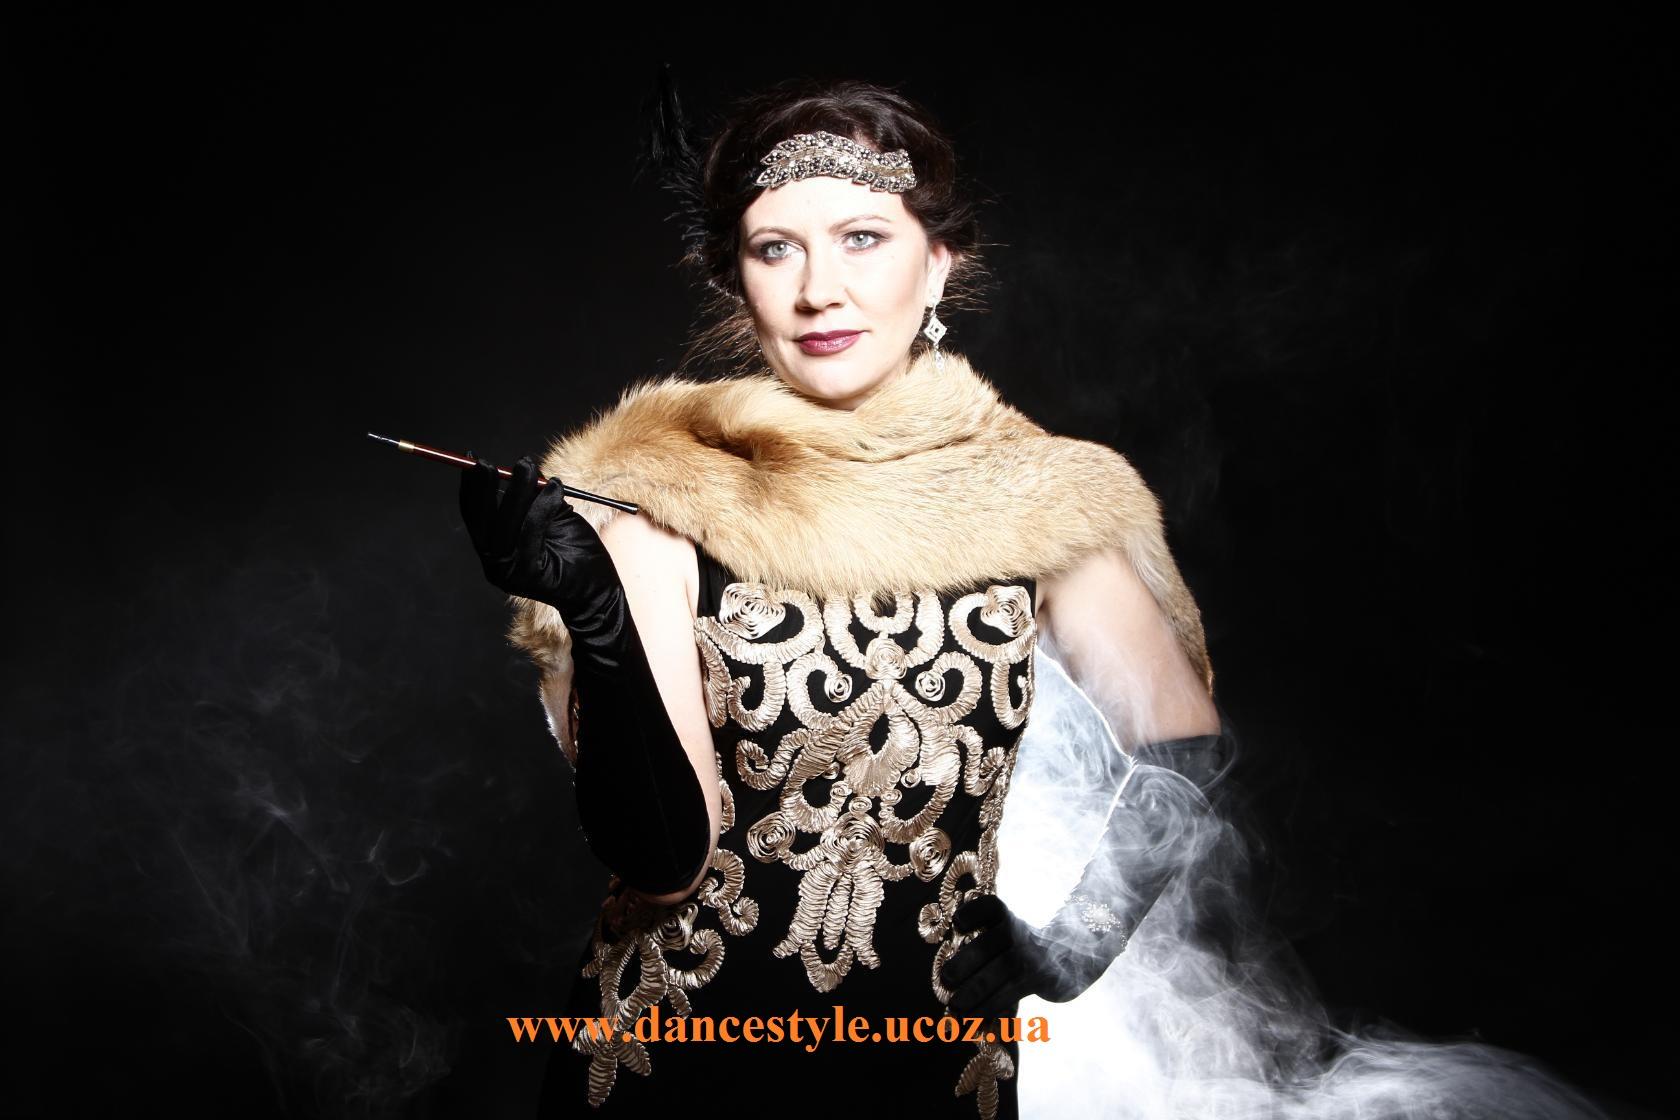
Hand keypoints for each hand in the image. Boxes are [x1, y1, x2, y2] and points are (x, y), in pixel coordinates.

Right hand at [457, 454, 615, 619]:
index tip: (472, 459)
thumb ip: (535, 497)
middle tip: (488, 461)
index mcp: (495, 551)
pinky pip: (531, 532)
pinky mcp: (529, 575)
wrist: (599, 592)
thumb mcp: (554, 518)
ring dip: (517, 490)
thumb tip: (521, 466)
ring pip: (506, 525)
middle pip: (481, 520)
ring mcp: (510, 572)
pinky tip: (555, 488)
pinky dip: (542, 507)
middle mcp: (495, 564)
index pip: (475, 516)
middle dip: (483, 486)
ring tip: (527, 464)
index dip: (471, 487)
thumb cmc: (578, 555)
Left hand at [940, 892, 1130, 1018]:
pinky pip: (1012, 996)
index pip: (989, 908)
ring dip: (976, 994)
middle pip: (989, 945)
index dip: (973, 914)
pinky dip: (992, 1011)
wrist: (1074, 955)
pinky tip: (977, 1022)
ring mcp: (1030, 957)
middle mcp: (1019, 933)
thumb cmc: (1024, 946)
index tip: (958, 924)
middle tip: (946, 981)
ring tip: (956, 1009)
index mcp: (1005, 917)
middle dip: (965, 963)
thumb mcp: (1007, 934)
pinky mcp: (1040, 980)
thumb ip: (981, 944)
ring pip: (1000, 975)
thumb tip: (948, 976)